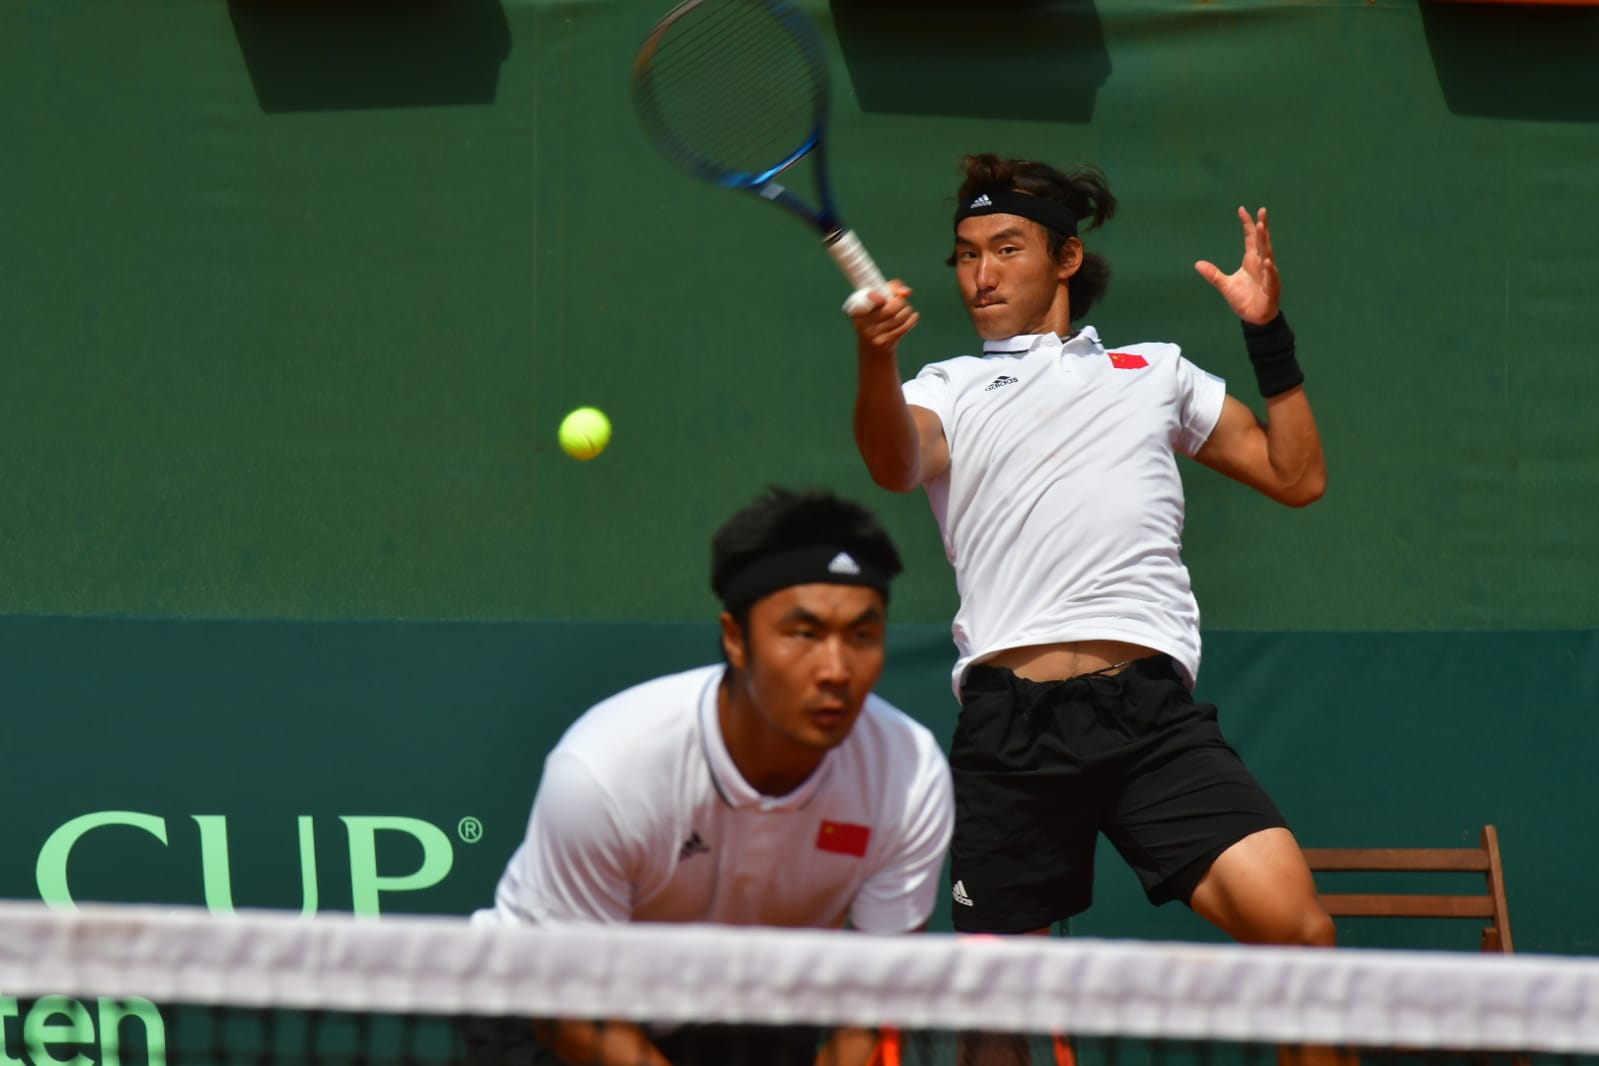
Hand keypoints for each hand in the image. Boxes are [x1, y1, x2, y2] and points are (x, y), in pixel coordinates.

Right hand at [848, 280, 918, 354]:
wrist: (872, 348)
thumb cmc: (877, 317)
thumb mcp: (879, 300)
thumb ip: (893, 288)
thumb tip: (906, 292)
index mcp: (856, 311)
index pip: (869, 301)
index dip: (879, 298)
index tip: (886, 298)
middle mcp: (861, 323)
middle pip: (889, 310)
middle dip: (901, 303)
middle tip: (903, 302)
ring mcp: (872, 335)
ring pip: (897, 319)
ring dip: (907, 311)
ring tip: (908, 310)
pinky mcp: (883, 343)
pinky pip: (902, 329)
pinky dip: (911, 321)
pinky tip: (914, 316)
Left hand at [1194, 206, 1279, 324]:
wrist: (1254, 318)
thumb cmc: (1244, 299)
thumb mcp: (1225, 285)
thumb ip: (1213, 274)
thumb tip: (1197, 264)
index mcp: (1251, 261)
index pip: (1250, 239)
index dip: (1247, 225)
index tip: (1242, 210)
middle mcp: (1261, 265)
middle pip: (1262, 242)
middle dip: (1261, 227)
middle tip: (1261, 211)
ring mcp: (1267, 276)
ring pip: (1268, 256)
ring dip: (1265, 242)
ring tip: (1262, 228)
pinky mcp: (1271, 290)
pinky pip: (1271, 279)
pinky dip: (1270, 271)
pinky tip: (1268, 262)